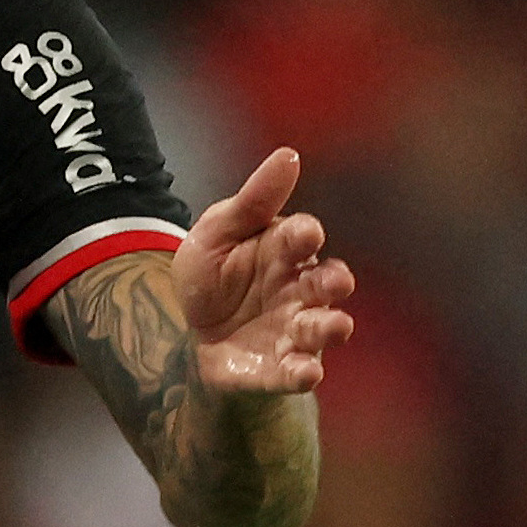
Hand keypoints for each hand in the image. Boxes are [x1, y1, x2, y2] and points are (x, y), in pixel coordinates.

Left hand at [172, 144, 356, 397]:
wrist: (190, 331)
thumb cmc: (214, 275)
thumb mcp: (218, 233)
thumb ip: (253, 201)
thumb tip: (289, 154)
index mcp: (284, 249)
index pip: (300, 237)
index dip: (304, 236)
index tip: (305, 234)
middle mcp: (299, 288)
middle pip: (325, 283)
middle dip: (333, 281)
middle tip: (336, 281)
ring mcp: (293, 329)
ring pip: (321, 327)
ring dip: (330, 327)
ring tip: (335, 326)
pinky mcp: (280, 366)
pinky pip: (297, 371)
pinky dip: (304, 372)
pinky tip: (307, 372)